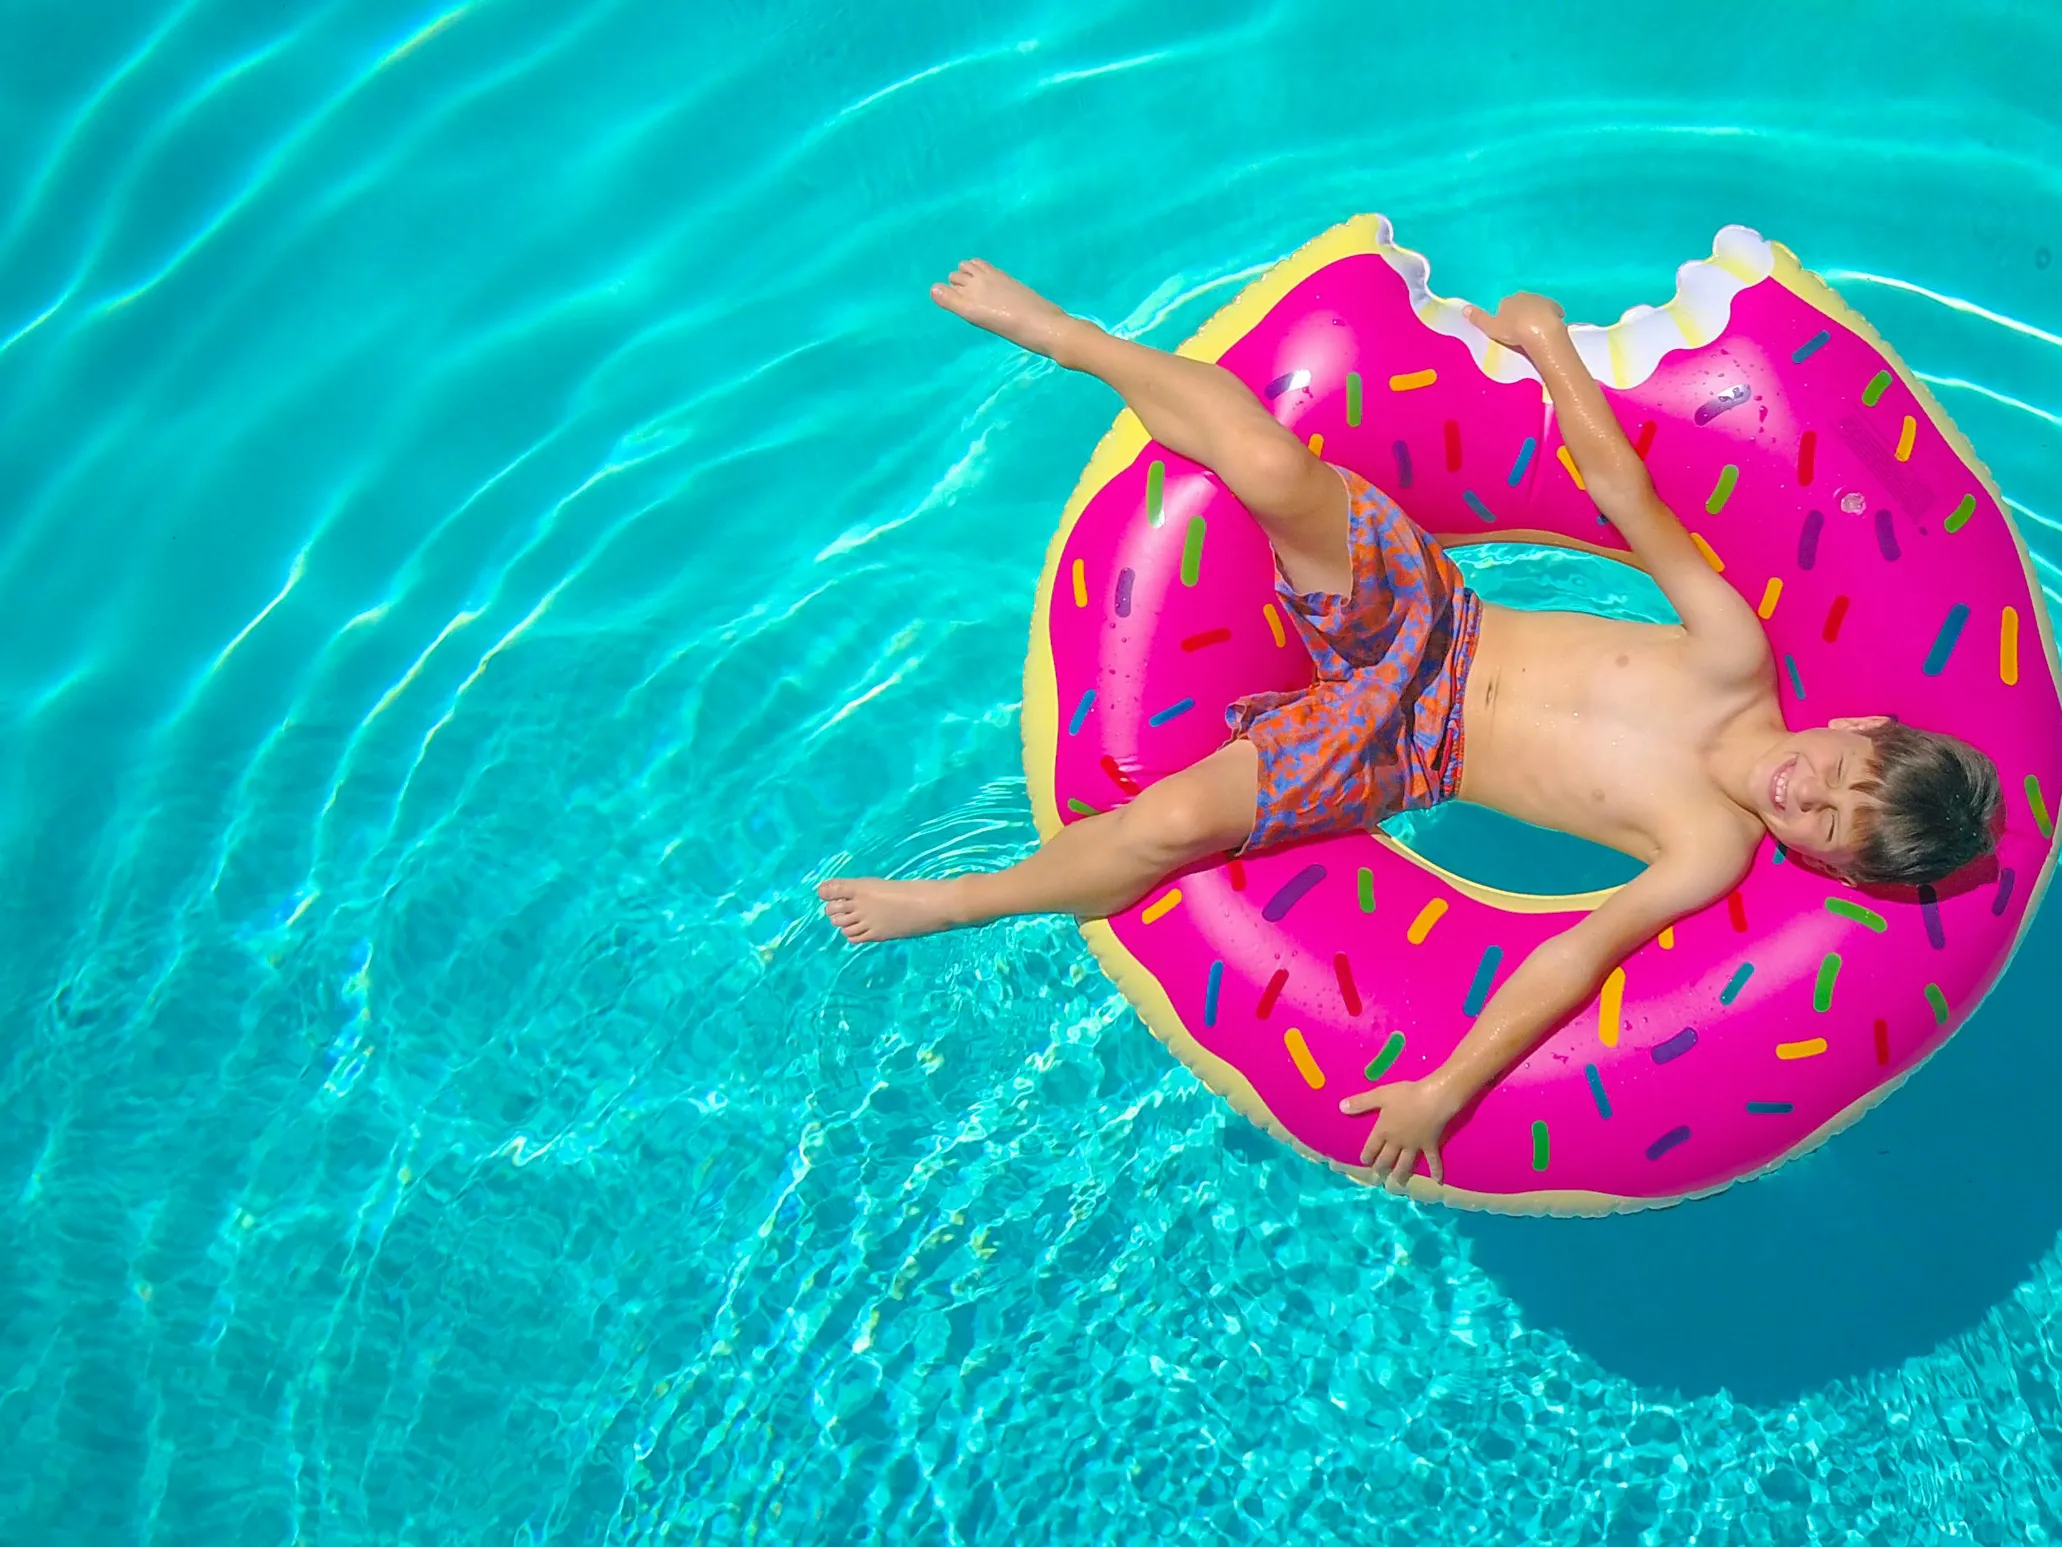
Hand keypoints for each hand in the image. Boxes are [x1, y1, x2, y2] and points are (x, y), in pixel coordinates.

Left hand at [1340, 1077, 1461, 1192]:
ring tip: (1398, 1183)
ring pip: (1405, 1164)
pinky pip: (1433, 1161)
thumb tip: (1341, 1107)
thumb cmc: (1405, 1095)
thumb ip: (1361, 1103)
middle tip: (1377, 1178)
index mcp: (1383, 1131)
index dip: (1367, 1155)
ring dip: (1401, 1174)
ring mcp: (1414, 1146)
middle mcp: (1397, 1142)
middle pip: (1387, 1159)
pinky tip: (1438, 1182)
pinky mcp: (1430, 1146)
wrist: (1433, 1100)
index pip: (1372, 1146)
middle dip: (1381, 1168)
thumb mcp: (1380, 1095)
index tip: (1364, 1162)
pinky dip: (1436, 1172)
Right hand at [1462, 292, 1565, 351]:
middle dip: (1521, 313)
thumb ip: (1478, 318)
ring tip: (1535, 330)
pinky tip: (1549, 326)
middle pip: (1521, 303)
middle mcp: (1524, 296)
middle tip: (1521, 329)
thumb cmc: (1513, 331)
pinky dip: (1550, 316)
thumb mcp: (1491, 328)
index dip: (1505, 316)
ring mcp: (1541, 300)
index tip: (1507, 327)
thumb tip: (1464, 308)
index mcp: (1507, 301)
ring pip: (1536, 306)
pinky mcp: (1555, 307)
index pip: (1504, 305)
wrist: (1540, 332)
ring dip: (1535, 314)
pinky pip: (1551, 311)